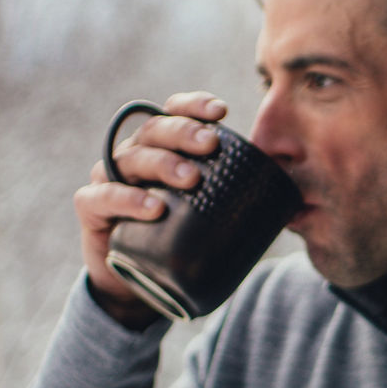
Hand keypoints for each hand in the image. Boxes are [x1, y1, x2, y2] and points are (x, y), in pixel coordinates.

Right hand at [74, 91, 227, 325]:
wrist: (138, 281)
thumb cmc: (179, 236)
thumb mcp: (207, 213)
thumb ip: (237, 201)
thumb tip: (294, 204)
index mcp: (161, 147)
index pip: (174, 113)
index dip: (194, 106)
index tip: (222, 112)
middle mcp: (133, 155)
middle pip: (155, 130)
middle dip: (185, 133)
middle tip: (212, 146)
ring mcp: (109, 178)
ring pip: (132, 158)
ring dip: (163, 165)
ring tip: (192, 180)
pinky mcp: (92, 208)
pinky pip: (104, 197)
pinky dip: (128, 199)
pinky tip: (154, 208)